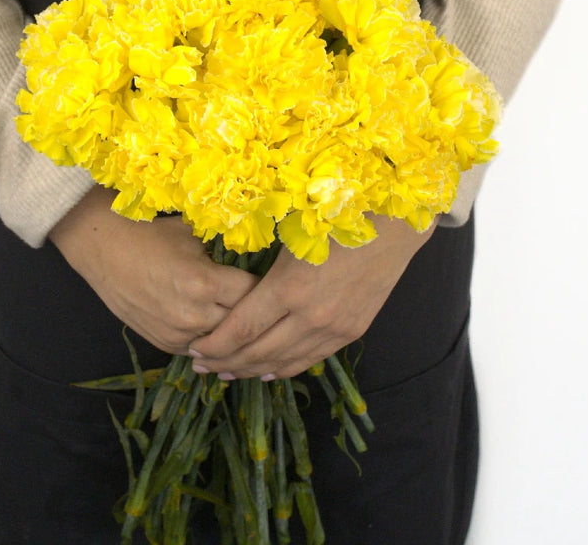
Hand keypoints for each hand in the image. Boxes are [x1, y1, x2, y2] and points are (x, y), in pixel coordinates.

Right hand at [49, 186, 257, 354]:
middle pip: (244, 325)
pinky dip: (213, 341)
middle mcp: (194, 314)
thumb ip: (224, 251)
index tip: (276, 283)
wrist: (102, 248)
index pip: (255, 294)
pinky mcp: (164, 343)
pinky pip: (201, 351)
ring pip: (224, 344)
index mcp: (206, 282)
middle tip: (271, 306)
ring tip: (254, 324)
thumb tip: (256, 252)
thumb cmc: (150, 233)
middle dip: (258, 315)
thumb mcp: (194, 235)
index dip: (268, 288)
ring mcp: (178, 333)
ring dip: (237, 333)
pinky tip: (224, 333)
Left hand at [189, 217, 436, 378]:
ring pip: (284, 361)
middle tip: (201, 367)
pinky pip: (311, 358)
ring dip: (252, 369)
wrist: (394, 223)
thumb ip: (260, 262)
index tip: (194, 351)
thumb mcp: (289, 233)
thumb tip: (224, 278)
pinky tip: (267, 371)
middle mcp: (311, 316)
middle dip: (226, 362)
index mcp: (289, 287)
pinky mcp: (352, 331)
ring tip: (227, 373)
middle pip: (258, 351)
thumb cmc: (335, 215)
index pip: (241, 329)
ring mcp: (334, 328)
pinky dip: (285, 368)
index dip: (215, 345)